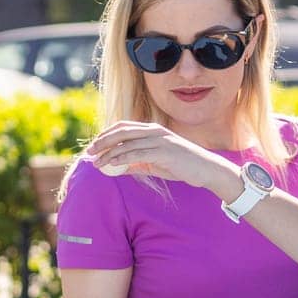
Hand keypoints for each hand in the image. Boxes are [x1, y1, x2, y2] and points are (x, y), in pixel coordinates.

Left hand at [83, 121, 239, 196]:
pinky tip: (112, 164)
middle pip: (122, 131)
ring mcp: (160, 140)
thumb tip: (120, 169)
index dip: (107, 134)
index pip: (124, 127)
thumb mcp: (157, 164)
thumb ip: (139, 164)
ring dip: (109, 153)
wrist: (207, 170)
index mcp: (153, 131)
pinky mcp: (164, 151)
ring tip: (97, 163)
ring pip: (127, 143)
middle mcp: (155, 131)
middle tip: (90, 152)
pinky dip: (122, 158)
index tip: (95, 145)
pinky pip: (137, 153)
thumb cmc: (183, 167)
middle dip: (103, 141)